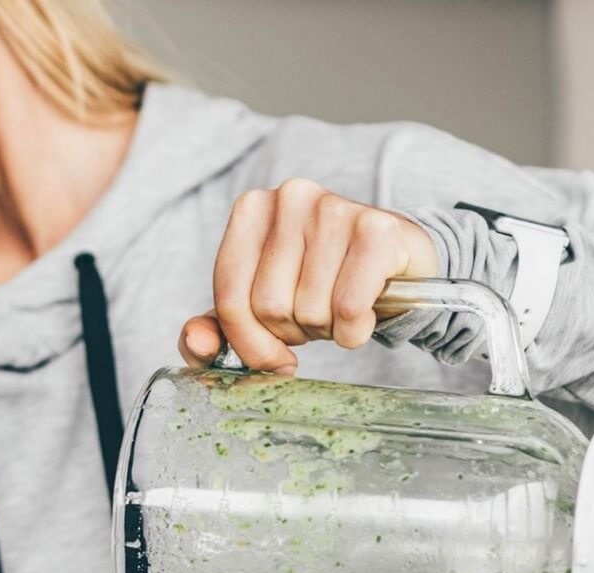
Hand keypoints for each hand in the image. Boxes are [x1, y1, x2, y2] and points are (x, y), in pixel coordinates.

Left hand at [179, 179, 439, 373]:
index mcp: (252, 209)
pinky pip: (349, 307)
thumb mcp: (262, 306)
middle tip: (315, 318)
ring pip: (309, 309)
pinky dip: (354, 329)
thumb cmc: (323, 283)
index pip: (229, 297)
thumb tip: (196, 344)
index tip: (272, 355)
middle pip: (268, 306)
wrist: (398, 264)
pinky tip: (364, 316)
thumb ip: (219, 328)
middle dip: (292, 332)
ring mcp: (335, 207)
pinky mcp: (378, 230)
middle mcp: (290, 197)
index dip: (248, 342)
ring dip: (327, 330)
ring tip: (341, 308)